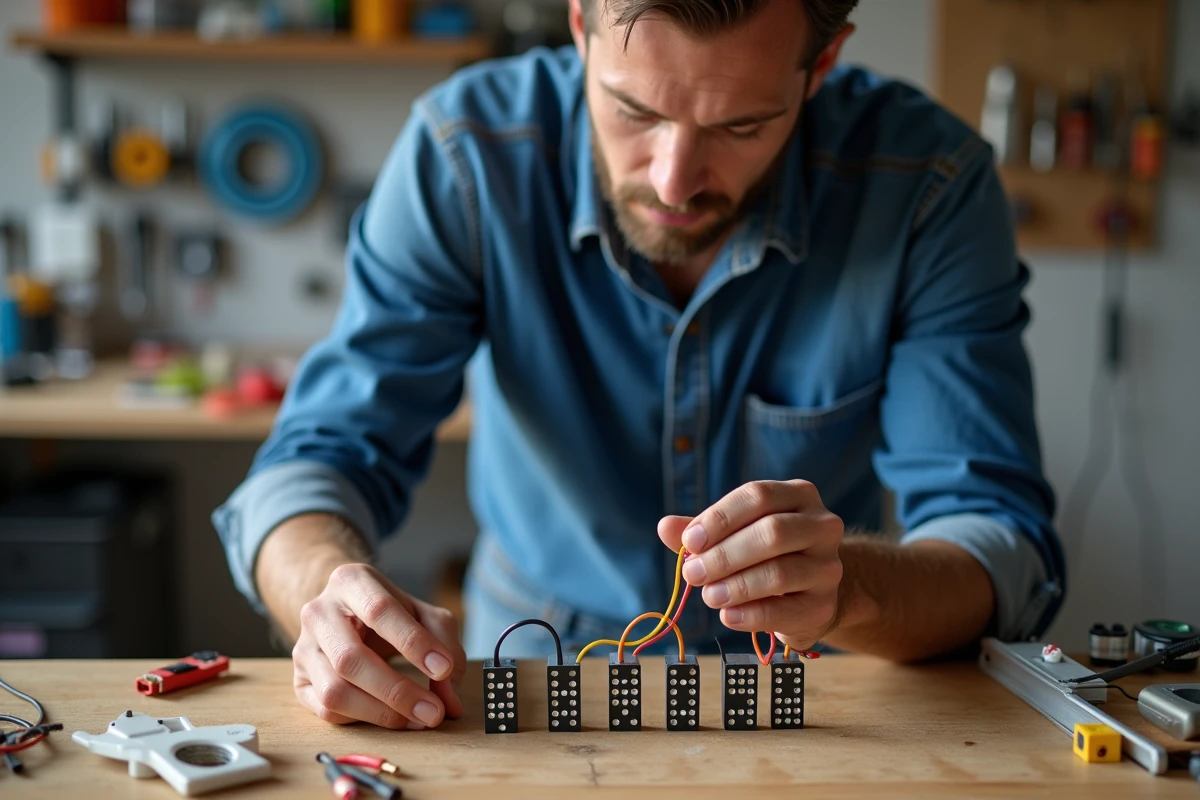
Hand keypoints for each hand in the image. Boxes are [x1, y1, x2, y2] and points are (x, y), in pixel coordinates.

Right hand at [292, 563, 465, 728]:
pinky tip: (390, 717)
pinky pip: (326, 710)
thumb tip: (450, 700)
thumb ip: (445, 646)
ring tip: (417, 719)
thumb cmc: (389, 613)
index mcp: (351, 581)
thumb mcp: (422, 613)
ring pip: (335, 691)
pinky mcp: (299, 681)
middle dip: (397, 691)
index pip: (379, 610)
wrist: (345, 612)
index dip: (413, 643)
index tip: (443, 669)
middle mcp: (318, 612)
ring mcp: (303, 648)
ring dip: (381, 713)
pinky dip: (363, 720)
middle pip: (351, 658)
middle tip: (434, 712)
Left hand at [657, 479, 843, 651]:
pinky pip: (783, 610)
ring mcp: (828, 567)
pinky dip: (750, 614)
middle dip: (724, 554)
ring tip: (708, 596)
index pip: (757, 496)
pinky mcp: (823, 605)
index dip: (720, 517)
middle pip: (772, 532)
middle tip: (692, 573)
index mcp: (798, 495)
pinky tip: (727, 615)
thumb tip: (665, 527)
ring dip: (735, 586)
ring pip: (778, 572)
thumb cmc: (767, 555)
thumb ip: (703, 530)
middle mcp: (822, 526)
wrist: (808, 594)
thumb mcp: (736, 534)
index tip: (689, 541)